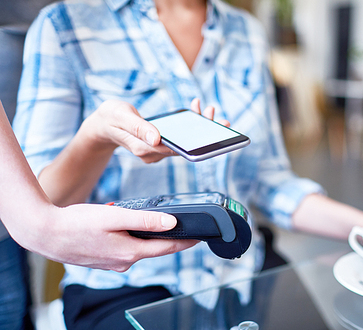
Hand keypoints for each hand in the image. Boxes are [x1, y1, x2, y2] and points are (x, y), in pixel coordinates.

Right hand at [15, 204, 197, 271]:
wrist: (44, 234)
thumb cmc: (76, 224)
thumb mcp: (115, 217)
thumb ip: (145, 220)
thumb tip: (171, 222)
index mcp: (130, 252)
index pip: (168, 248)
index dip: (186, 241)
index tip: (200, 237)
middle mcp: (124, 262)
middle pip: (156, 250)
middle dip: (171, 240)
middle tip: (186, 230)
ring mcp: (112, 263)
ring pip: (139, 249)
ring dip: (150, 239)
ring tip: (160, 226)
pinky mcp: (103, 259)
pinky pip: (125, 249)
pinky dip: (133, 241)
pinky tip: (129, 231)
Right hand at [80, 98, 228, 163]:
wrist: (102, 124)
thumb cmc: (110, 118)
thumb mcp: (121, 117)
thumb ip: (138, 127)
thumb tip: (157, 138)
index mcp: (145, 149)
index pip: (175, 149)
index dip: (195, 143)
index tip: (211, 133)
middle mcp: (153, 153)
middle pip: (184, 148)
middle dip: (204, 133)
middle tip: (220, 120)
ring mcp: (157, 150)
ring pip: (184, 142)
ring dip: (198, 126)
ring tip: (209, 110)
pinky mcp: (160, 145)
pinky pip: (179, 138)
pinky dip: (189, 124)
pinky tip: (196, 109)